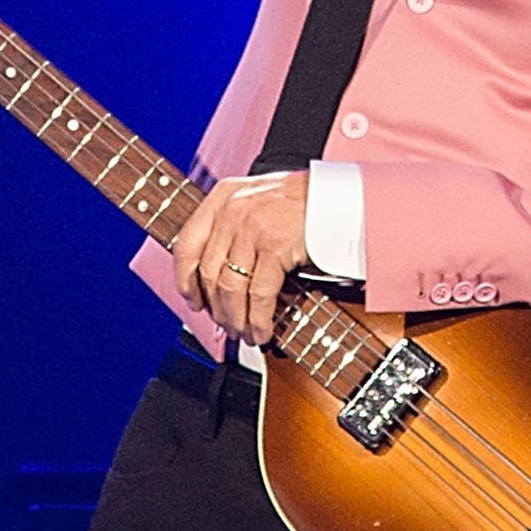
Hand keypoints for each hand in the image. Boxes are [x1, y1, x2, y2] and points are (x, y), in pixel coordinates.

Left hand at [173, 171, 309, 347]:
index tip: (192, 300)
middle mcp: (232, 209)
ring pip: (230, 287)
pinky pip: (259, 293)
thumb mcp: (257, 202)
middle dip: (217, 308)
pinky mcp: (276, 245)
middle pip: (210, 272)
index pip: (187, 244)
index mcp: (223, 196)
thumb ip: (233, 227)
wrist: (344, 197)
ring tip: (244, 333)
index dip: (185, 280)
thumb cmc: (305, 203)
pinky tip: (262, 330)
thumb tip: (218, 277)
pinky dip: (258, 319)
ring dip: (236, 319)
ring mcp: (253, 226)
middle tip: (226, 325)